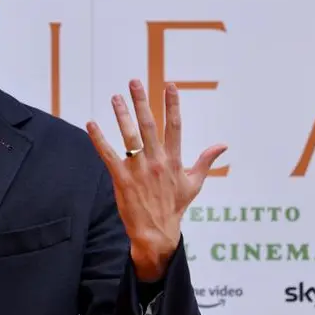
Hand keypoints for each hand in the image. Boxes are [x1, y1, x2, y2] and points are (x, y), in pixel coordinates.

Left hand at [86, 80, 226, 280]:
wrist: (157, 233)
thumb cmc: (175, 207)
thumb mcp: (194, 184)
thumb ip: (206, 161)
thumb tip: (223, 145)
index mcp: (174, 160)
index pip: (175, 126)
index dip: (172, 105)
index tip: (170, 85)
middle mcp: (157, 162)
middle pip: (149, 126)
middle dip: (141, 102)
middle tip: (134, 82)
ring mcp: (139, 170)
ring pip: (129, 137)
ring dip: (121, 115)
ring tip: (115, 97)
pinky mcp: (122, 179)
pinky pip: (109, 155)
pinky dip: (99, 139)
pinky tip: (91, 124)